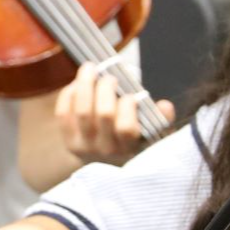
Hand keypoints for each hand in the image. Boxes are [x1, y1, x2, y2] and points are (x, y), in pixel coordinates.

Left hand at [54, 61, 174, 165]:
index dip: (128, 106)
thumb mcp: (152, 132)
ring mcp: (84, 146)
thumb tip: (164, 105)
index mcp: (129, 148)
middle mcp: (106, 150)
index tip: (131, 95)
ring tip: (90, 69)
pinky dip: (69, 94)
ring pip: (82, 111)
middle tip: (110, 77)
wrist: (105, 161)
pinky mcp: (68, 140)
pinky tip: (77, 84)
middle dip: (106, 89)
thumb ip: (161, 118)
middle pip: (104, 114)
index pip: (127, 128)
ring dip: (85, 84)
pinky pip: (64, 113)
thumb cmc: (132, 139)